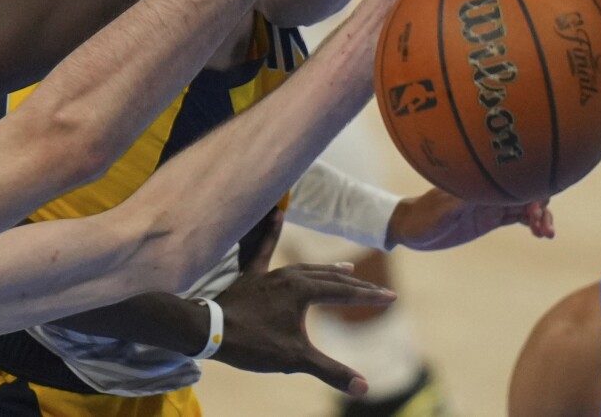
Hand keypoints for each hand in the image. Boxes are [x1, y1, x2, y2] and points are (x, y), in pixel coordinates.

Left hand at [214, 211, 395, 396]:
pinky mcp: (251, 275)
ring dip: (329, 270)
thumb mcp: (295, 359)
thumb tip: (365, 387)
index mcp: (303, 291)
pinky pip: (264, 248)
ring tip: (346, 270)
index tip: (392, 298)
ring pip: (307, 268)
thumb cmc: (252, 344)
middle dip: (357, 286)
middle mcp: (290, 275)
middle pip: (330, 278)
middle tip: (379, 291)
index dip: (370, 297)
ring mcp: (270, 273)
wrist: (208, 330)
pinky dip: (273, 230)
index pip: (345, 293)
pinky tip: (277, 212)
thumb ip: (331, 371)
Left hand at [386, 188, 554, 250]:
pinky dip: (532, 222)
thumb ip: (462, 202)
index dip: (532, 189)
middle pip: (525, 190)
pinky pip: (518, 217)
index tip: (537, 207)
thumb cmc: (423, 217)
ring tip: (546, 233)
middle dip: (541, 204)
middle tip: (541, 225)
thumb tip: (485, 190)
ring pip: (526, 205)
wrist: (410, 228)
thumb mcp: (441, 212)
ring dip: (541, 216)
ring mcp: (492, 204)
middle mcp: (489, 190)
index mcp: (480, 183)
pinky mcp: (491, 218)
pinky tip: (541, 233)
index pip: (514, 178)